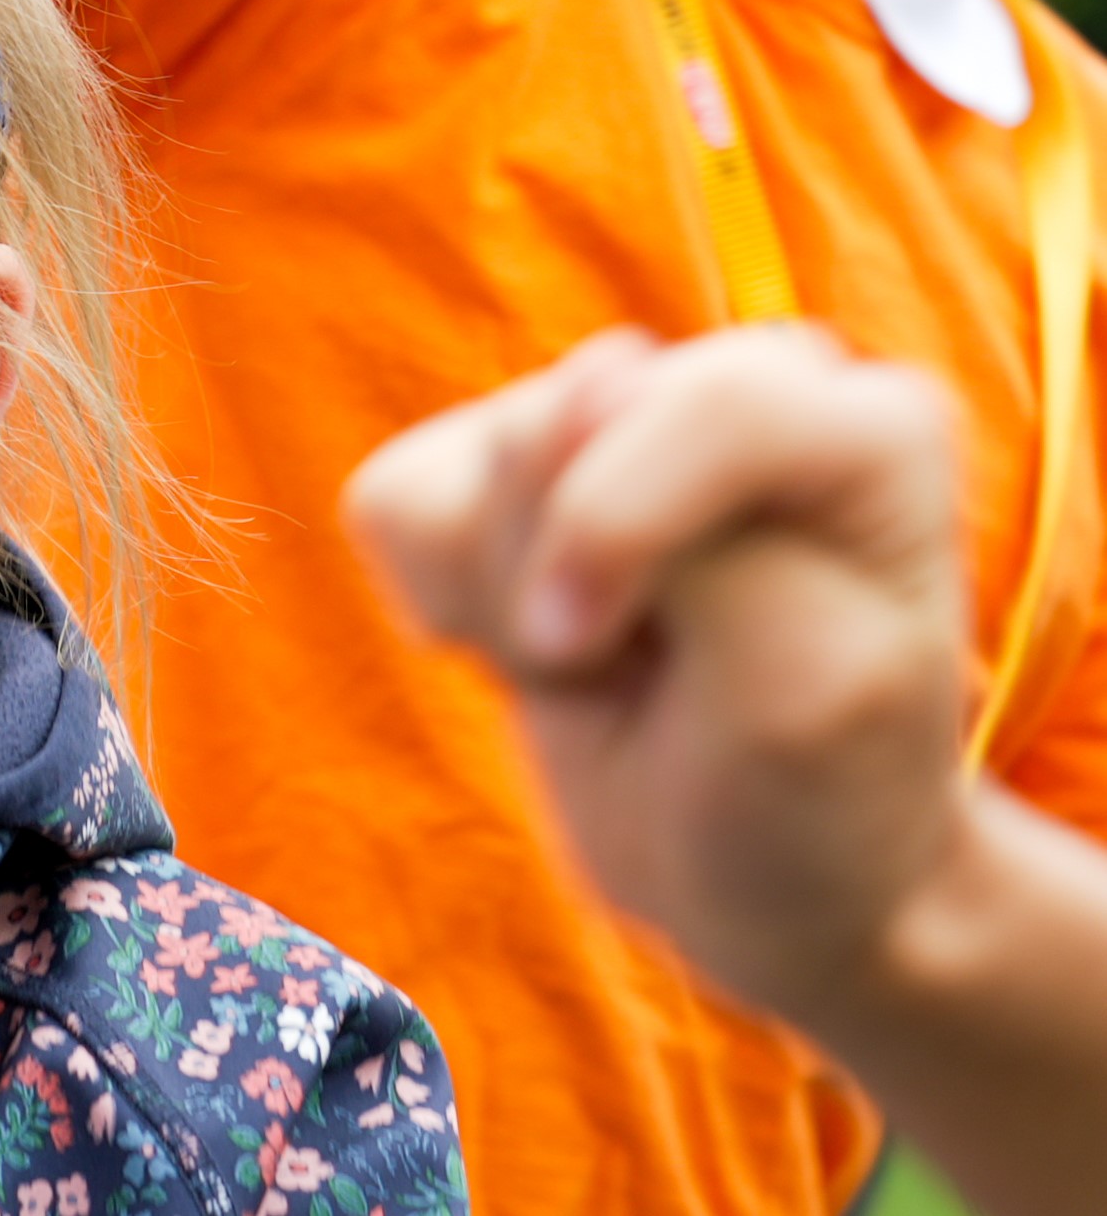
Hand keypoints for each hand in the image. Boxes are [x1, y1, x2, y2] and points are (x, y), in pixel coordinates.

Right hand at [344, 326, 969, 1021]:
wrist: (752, 878)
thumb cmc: (806, 794)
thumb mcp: (803, 693)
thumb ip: (712, 532)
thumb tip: (594, 381)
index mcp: (865, 431)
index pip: (706, 404)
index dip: (613, 529)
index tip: (596, 662)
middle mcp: (747, 390)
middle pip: (552, 430)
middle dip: (552, 581)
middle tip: (640, 676)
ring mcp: (618, 421)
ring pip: (463, 465)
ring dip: (503, 607)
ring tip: (607, 666)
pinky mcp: (505, 468)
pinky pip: (394, 498)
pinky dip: (437, 602)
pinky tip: (542, 643)